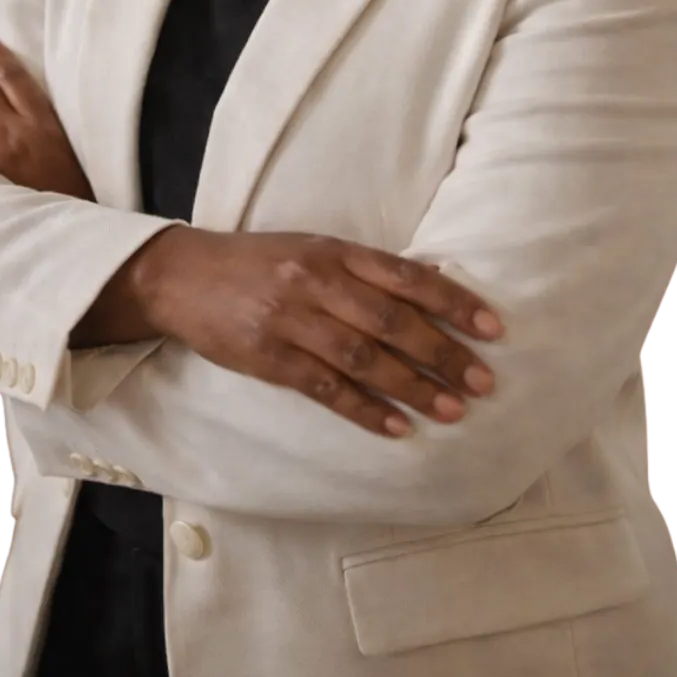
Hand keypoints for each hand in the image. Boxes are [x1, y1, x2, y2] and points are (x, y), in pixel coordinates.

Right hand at [136, 227, 502, 438]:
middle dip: (442, 352)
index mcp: (334, 250)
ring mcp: (291, 321)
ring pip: (364, 357)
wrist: (184, 276)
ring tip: (452, 409)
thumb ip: (366, 268)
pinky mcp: (269, 358)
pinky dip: (364, 409)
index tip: (492, 327)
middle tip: (483, 379)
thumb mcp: (313, 248)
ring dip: (413, 387)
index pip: (406, 276)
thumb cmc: (259, 261)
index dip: (452, 301)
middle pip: (391, 320)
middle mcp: (316, 282)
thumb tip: (433, 283)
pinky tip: (397, 427)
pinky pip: (325, 388)